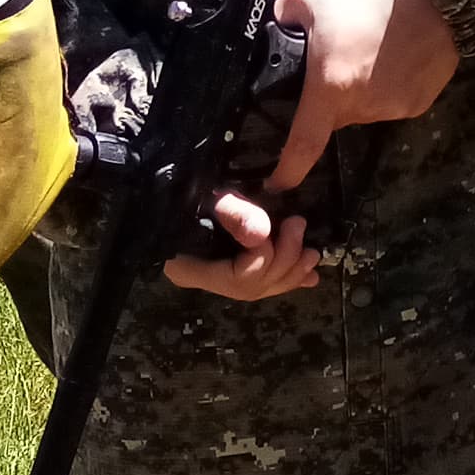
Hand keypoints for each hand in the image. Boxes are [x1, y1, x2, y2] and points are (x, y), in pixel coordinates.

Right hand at [160, 192, 317, 302]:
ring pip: (261, 287)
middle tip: (298, 226)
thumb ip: (233, 213)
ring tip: (312, 253)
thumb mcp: (203, 195)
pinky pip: (262, 280)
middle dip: (284, 262)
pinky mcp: (229, 265)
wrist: (162, 186)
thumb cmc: (179, 191)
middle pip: (252, 286)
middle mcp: (204, 278)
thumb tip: (262, 233)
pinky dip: (288, 278)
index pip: (236, 279)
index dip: (262, 258)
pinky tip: (309, 276)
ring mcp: (216, 275)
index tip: (272, 226)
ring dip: (291, 271)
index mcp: (189, 267)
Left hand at [262, 0, 462, 193]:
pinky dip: (386, 87)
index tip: (276, 184)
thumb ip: (284, 17)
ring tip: (370, 50)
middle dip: (329, 96)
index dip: (286, 171)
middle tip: (338, 58)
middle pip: (334, 116)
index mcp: (331, 87)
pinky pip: (390, 103)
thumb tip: (276, 28)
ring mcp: (394, 109)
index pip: (303, 144)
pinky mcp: (418, 104)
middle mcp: (363, 107)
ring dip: (359, 89)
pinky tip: (394, 58)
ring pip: (363, 109)